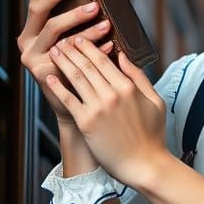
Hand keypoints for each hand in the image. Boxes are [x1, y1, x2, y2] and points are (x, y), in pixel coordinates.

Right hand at [14, 0, 113, 127]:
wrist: (74, 107)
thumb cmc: (78, 70)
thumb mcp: (75, 43)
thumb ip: (76, 22)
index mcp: (32, 30)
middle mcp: (27, 41)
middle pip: (45, 16)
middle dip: (71, 9)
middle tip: (94, 4)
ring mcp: (32, 57)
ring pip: (61, 37)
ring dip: (87, 30)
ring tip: (108, 24)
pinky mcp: (42, 72)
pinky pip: (71, 58)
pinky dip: (94, 50)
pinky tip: (109, 47)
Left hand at [45, 33, 167, 187]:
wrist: (144, 165)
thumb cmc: (152, 135)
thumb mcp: (155, 101)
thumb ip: (139, 77)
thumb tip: (123, 56)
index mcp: (128, 87)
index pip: (104, 60)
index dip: (89, 46)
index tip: (80, 38)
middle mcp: (112, 94)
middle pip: (87, 65)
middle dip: (72, 49)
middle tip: (62, 39)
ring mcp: (98, 108)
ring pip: (76, 78)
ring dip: (63, 62)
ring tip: (54, 51)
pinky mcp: (86, 123)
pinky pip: (68, 100)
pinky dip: (57, 87)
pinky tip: (49, 77)